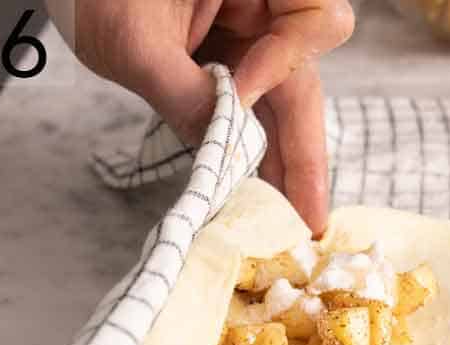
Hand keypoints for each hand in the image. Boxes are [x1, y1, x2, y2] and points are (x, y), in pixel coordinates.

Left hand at [62, 0, 354, 233]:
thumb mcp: (137, 46)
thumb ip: (184, 95)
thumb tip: (221, 155)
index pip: (311, 21)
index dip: (282, 64)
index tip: (242, 97)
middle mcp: (266, 4)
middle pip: (303, 77)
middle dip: (302, 150)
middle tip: (308, 216)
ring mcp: (251, 32)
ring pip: (283, 99)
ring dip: (282, 159)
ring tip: (288, 219)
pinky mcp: (232, 55)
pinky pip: (255, 103)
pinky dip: (253, 146)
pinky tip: (258, 190)